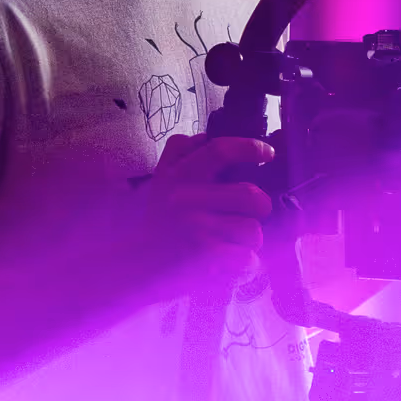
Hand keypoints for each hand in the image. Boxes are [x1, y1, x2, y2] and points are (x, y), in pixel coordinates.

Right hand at [137, 133, 274, 290]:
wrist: (132, 264)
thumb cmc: (155, 220)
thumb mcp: (159, 180)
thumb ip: (178, 152)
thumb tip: (205, 136)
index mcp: (179, 176)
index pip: (219, 151)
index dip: (249, 148)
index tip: (268, 153)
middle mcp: (187, 199)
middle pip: (250, 195)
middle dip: (260, 206)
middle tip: (252, 213)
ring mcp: (196, 229)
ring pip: (252, 230)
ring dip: (251, 239)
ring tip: (236, 241)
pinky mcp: (203, 258)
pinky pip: (246, 258)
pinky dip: (248, 264)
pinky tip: (237, 262)